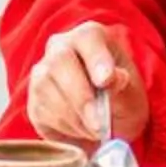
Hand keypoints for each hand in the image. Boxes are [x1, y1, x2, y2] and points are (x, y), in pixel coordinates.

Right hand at [25, 20, 149, 146]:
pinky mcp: (33, 101)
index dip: (96, 59)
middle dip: (81, 97)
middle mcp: (60, 48)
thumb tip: (114, 78)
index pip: (88, 38)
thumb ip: (123, 86)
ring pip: (49, 92)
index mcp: (90, 37)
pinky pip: (44, 114)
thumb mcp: (132, 95)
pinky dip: (67, 129)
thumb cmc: (121, 101)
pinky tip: (82, 129)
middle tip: (99, 124)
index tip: (106, 81)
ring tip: (98, 129)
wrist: (105, 126)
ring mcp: (42, 74)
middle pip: (60, 62)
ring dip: (77, 119)